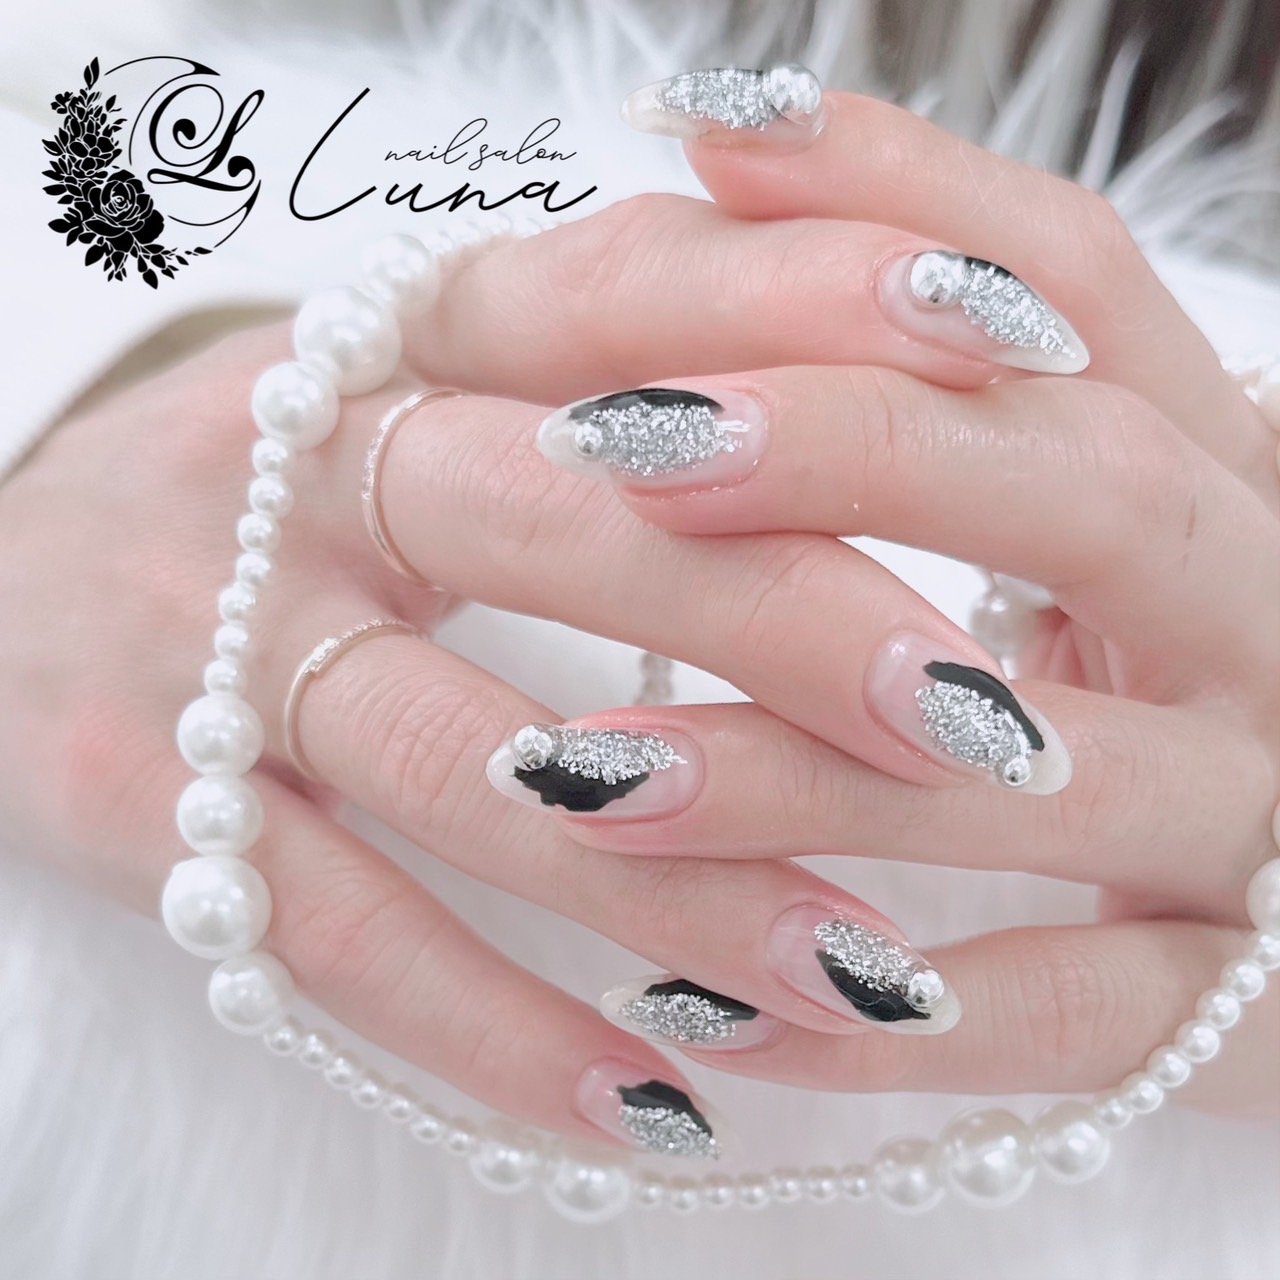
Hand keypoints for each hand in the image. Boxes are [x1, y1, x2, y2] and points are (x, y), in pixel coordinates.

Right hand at [1, 183, 1106, 1157]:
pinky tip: (653, 1104)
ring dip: (674, 886)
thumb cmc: (285, 478)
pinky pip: (339, 942)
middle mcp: (304, 474)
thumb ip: (610, 345)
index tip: (1011, 361)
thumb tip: (870, 331)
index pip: (619, 285)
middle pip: (568, 528)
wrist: (4, 571)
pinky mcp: (151, 814)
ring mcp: (216, 649)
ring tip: (858, 972)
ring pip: (469, 770)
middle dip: (787, 625)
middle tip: (980, 731)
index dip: (811, 305)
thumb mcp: (421, 372)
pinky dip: (498, 1035)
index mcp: (398, 338)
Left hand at [477, 89, 1279, 1117]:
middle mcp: (1277, 620)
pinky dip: (882, 1025)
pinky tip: (702, 1012)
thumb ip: (967, 377)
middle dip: (848, 451)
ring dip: (797, 772)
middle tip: (612, 450)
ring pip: (1046, 774)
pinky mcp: (1258, 1012)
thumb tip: (744, 168)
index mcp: (1231, 480)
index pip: (1083, 290)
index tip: (700, 155)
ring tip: (585, 773)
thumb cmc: (1195, 675)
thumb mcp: (1117, 511)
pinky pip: (1076, 1022)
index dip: (903, 211)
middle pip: (1083, 489)